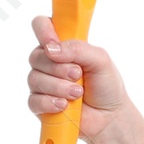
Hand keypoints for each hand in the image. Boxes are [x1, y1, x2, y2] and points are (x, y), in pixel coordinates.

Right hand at [26, 17, 128, 143]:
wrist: (110, 117)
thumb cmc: (107, 86)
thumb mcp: (101, 60)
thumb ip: (79, 48)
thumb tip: (51, 49)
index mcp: (62, 45)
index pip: (42, 25)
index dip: (43, 30)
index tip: (53, 43)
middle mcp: (49, 62)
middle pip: (35, 56)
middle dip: (58, 68)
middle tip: (78, 75)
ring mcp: (43, 83)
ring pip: (34, 79)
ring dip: (58, 87)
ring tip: (78, 94)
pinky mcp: (41, 105)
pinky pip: (33, 100)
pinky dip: (49, 103)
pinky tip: (64, 106)